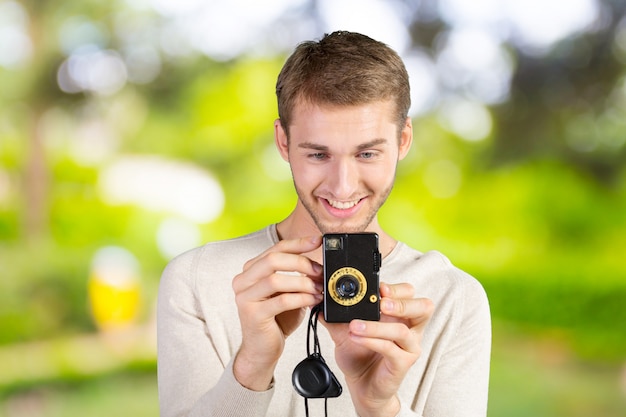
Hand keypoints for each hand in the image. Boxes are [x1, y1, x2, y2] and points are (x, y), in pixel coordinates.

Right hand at [231, 236, 322, 389]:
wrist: (262, 350)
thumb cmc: (276, 320)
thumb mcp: (287, 292)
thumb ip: (296, 277)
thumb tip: (321, 264)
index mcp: (250, 270)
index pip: (275, 249)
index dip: (298, 243)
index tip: (318, 241)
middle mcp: (243, 280)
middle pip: (273, 259)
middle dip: (301, 262)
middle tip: (320, 271)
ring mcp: (245, 297)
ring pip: (276, 279)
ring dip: (303, 283)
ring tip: (319, 289)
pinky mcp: (252, 314)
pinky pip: (281, 300)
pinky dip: (301, 298)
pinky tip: (313, 301)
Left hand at [322, 282, 433, 416]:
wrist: (361, 386)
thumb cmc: (359, 356)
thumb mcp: (345, 330)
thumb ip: (337, 315)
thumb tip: (321, 301)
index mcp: (399, 315)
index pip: (409, 294)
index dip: (397, 288)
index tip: (379, 287)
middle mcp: (410, 329)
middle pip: (423, 307)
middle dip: (402, 303)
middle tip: (381, 303)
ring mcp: (409, 347)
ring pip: (402, 331)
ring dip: (377, 326)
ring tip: (354, 325)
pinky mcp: (402, 363)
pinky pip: (391, 349)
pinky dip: (372, 341)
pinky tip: (356, 337)